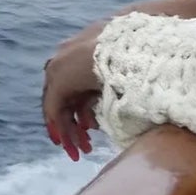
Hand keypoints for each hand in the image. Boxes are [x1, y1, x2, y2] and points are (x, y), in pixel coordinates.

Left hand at [41, 0, 195, 162]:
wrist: (134, 41)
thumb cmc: (140, 50)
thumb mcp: (126, 68)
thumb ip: (117, 83)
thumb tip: (123, 100)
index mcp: (79, 53)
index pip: (72, 87)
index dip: (78, 109)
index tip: (86, 128)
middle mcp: (64, 59)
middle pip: (61, 99)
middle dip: (70, 125)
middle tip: (79, 147)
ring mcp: (59, 68)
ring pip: (57, 107)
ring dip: (66, 132)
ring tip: (78, 153)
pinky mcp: (59, 81)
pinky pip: (55, 110)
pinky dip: (62, 128)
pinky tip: (72, 144)